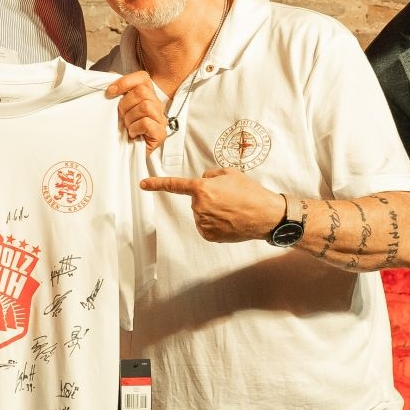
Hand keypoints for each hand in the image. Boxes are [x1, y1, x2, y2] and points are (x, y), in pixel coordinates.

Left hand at [106, 71, 166, 151]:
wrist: (127, 154)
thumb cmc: (123, 130)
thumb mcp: (118, 108)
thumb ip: (116, 93)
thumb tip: (108, 77)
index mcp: (148, 95)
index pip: (142, 78)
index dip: (125, 82)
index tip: (110, 92)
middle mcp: (157, 104)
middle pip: (142, 92)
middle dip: (125, 104)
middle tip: (121, 116)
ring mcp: (161, 119)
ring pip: (145, 106)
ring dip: (130, 118)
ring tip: (128, 126)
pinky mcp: (161, 133)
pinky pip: (147, 123)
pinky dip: (135, 128)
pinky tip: (133, 134)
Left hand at [142, 168, 283, 242]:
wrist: (266, 215)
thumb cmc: (250, 193)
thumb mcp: (230, 173)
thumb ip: (211, 175)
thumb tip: (204, 180)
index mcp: (202, 189)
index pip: (175, 185)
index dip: (157, 184)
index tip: (143, 184)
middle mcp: (199, 207)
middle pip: (197, 200)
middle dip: (209, 198)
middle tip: (229, 198)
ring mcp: (203, 223)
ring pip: (201, 214)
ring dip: (213, 211)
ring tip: (233, 210)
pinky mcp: (209, 235)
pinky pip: (206, 226)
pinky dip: (215, 223)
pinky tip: (230, 221)